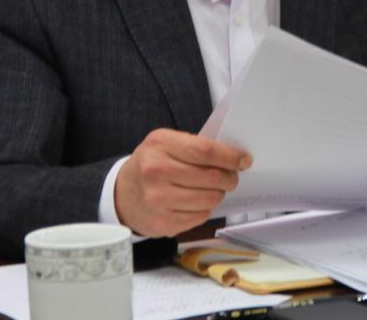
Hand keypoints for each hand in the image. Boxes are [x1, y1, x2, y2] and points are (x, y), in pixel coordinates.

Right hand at [115, 128, 251, 236]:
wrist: (122, 194)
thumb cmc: (152, 165)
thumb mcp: (165, 144)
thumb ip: (195, 146)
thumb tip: (234, 158)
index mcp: (159, 144)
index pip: (204, 150)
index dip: (229, 156)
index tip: (243, 160)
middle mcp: (155, 171)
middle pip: (211, 177)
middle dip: (229, 177)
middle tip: (232, 177)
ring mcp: (157, 199)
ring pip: (210, 198)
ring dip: (219, 194)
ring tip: (214, 189)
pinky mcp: (163, 222)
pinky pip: (201, 216)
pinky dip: (205, 208)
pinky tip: (196, 202)